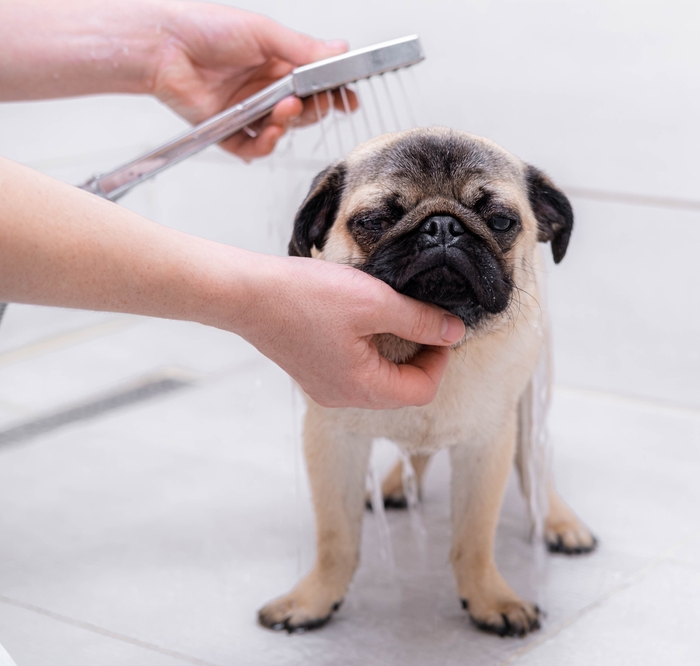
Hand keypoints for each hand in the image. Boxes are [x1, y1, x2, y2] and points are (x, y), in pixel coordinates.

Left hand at [153, 3, 354, 159]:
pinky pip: (252, 148)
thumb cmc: (204, 28)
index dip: (333, 93)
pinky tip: (268, 132)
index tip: (347, 101)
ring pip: (281, 130)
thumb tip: (340, 49)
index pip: (315, 83)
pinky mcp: (227, 129)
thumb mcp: (263, 32)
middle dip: (312, 109)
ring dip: (287, 124)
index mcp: (276, 62)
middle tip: (312, 100)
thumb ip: (303, 48)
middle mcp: (264, 87)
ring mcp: (247, 110)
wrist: (163, 45)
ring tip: (284, 109)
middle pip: (303, 110)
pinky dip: (264, 144)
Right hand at [231, 256, 465, 408]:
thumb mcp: (373, 301)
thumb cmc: (305, 296)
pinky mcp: (313, 373)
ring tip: (393, 316)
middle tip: (421, 319)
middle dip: (419, 356)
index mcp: (362, 388)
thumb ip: (419, 320)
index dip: (440, 359)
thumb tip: (454, 332)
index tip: (440, 327)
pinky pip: (355, 371)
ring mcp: (326, 388)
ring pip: (379, 380)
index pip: (422, 390)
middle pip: (402, 389)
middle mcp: (344, 398)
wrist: (245, 293)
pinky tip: (364, 321)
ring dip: (395, 352)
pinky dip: (370, 351)